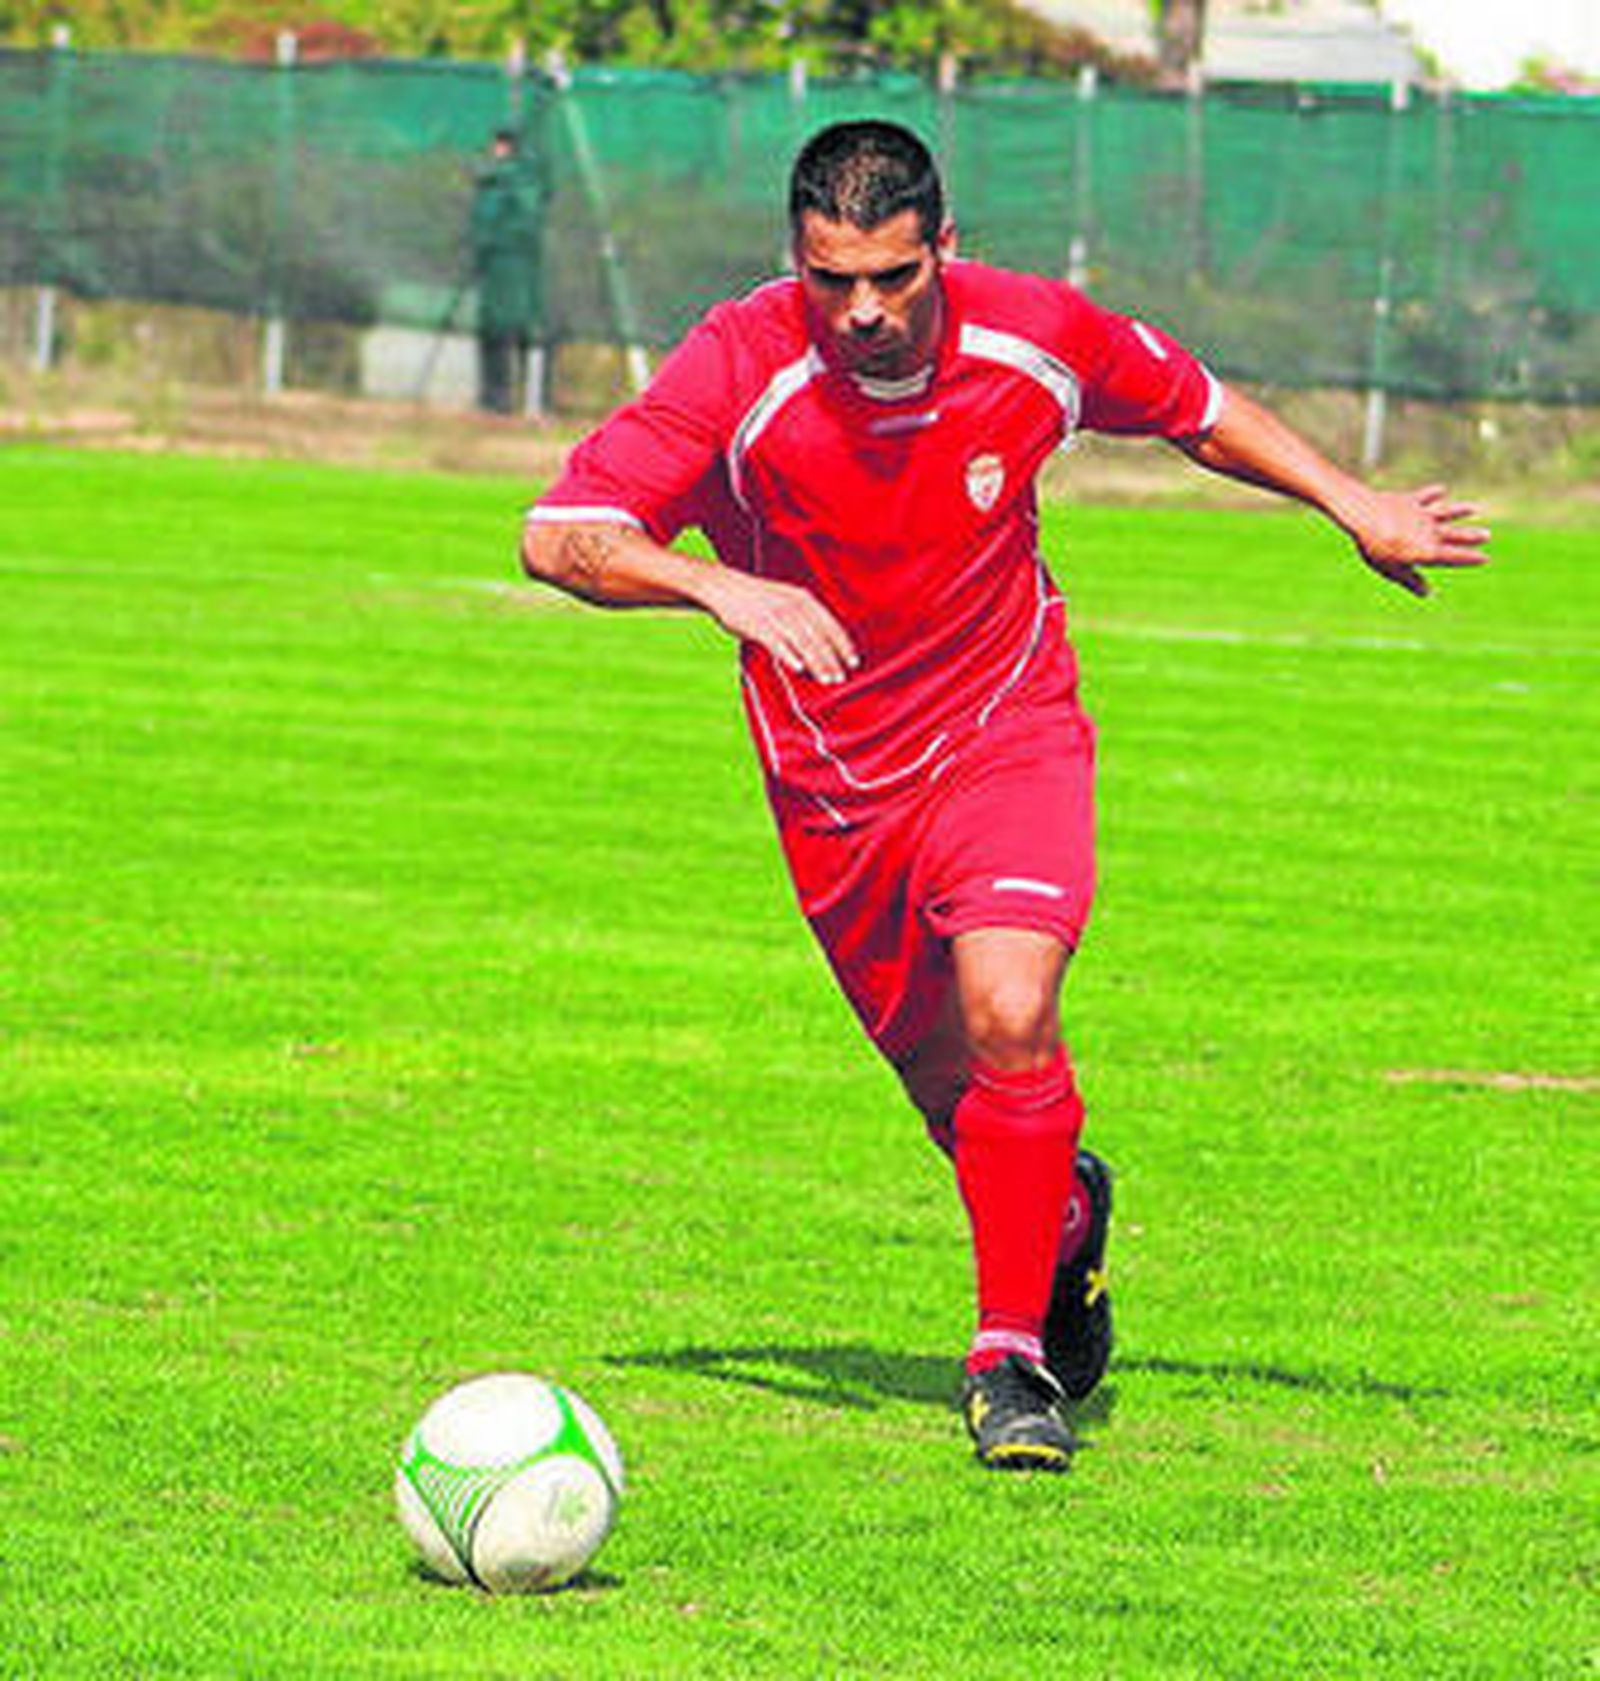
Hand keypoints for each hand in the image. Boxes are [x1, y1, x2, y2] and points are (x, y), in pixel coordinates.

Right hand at [701, 569, 859, 683]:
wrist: (722, 586)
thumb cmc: (755, 597)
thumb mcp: (785, 598)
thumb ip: (803, 617)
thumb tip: (820, 643)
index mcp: (803, 598)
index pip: (830, 623)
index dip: (844, 644)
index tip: (854, 661)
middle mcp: (792, 605)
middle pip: (819, 636)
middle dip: (832, 658)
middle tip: (841, 677)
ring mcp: (775, 614)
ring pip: (802, 641)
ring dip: (816, 662)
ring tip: (826, 679)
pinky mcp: (757, 625)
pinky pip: (777, 643)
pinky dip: (789, 656)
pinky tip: (799, 669)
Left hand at [1348, 484, 1491, 598]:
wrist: (1366, 516)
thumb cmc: (1377, 548)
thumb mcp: (1393, 570)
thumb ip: (1411, 580)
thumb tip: (1427, 594)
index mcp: (1428, 551)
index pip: (1455, 556)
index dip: (1470, 558)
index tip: (1485, 558)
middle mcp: (1430, 531)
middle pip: (1455, 534)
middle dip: (1471, 536)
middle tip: (1487, 536)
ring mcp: (1421, 514)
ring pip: (1446, 513)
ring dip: (1460, 510)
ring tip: (1474, 509)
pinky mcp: (1410, 501)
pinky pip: (1425, 497)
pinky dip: (1434, 493)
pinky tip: (1442, 490)